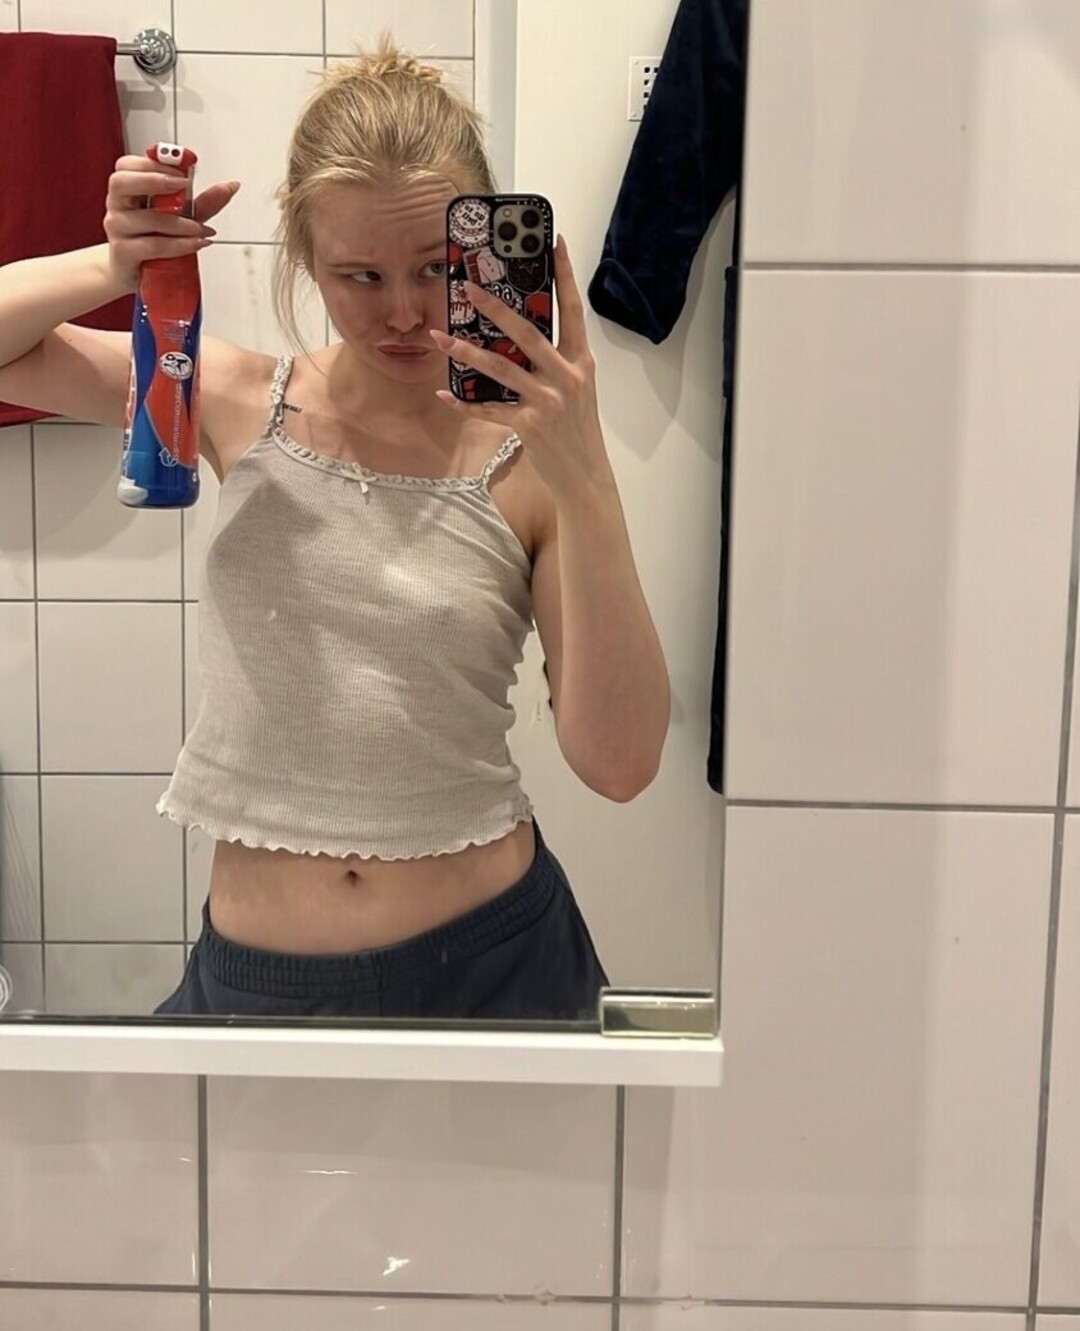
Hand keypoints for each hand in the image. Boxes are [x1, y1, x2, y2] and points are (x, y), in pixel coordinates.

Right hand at [103, 154, 240, 289]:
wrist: (134, 274)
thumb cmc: (153, 240)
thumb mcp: (182, 217)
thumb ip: (204, 201)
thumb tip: (231, 186)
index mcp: (126, 189)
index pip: (127, 165)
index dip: (153, 163)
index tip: (181, 169)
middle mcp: (117, 205)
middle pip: (122, 182)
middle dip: (156, 180)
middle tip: (183, 185)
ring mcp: (117, 228)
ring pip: (148, 218)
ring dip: (181, 222)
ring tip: (202, 229)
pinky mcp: (123, 252)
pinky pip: (153, 245)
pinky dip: (180, 244)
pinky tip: (197, 243)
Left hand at [428, 234, 608, 496]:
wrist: (585, 475)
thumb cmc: (577, 429)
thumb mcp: (576, 388)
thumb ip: (554, 361)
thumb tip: (517, 336)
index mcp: (580, 361)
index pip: (572, 309)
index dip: (564, 275)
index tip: (554, 242)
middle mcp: (566, 376)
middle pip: (527, 332)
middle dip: (495, 307)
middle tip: (469, 287)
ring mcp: (548, 401)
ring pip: (501, 368)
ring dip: (467, 352)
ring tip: (441, 339)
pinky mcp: (530, 425)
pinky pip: (489, 410)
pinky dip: (464, 403)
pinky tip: (445, 394)